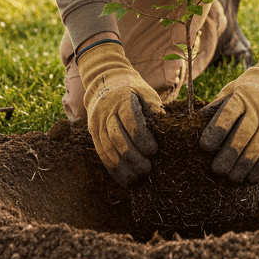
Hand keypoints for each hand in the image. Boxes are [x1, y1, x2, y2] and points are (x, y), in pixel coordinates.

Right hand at [76, 41, 164, 186]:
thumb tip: (165, 127)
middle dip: (133, 156)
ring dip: (122, 166)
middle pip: (117, 138)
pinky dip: (112, 167)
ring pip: (107, 148)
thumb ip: (154, 108)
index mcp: (122, 99)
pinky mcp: (93, 132)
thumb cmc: (131, 87)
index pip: (130, 120)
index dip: (141, 138)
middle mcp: (106, 111)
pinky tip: (123, 178)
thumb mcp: (146, 91)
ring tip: (137, 178)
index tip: (153, 150)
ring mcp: (97, 122)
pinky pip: (101, 152)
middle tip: (147, 169)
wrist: (105, 79)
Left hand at [199, 38, 258, 183]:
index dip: (217, 130)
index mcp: (243, 94)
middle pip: (245, 132)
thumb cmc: (246, 93)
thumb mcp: (230, 92)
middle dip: (230, 154)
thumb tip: (194, 126)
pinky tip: (250, 179)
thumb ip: (216, 108)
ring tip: (232, 178)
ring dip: (245, 165)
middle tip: (217, 170)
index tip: (204, 147)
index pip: (229, 112)